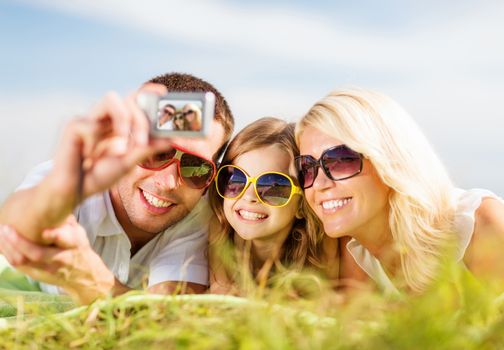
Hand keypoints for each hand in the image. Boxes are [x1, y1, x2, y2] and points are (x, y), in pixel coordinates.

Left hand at [0, 219, 115, 303]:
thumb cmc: (79, 250)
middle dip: (19, 241)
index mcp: (75, 245)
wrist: (84, 275)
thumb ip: (66, 222)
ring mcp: (48, 269)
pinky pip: (19, 266)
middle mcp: (61, 259)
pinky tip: (1, 243)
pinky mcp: (38, 276)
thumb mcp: (79, 233)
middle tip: (6, 228)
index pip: (67, 240)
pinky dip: (8, 254)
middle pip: (38, 254)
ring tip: (0, 234)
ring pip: (24, 261)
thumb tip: (55, 204)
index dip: (56, 235)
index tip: (46, 231)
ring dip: (9, 248)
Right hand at [48, 83, 169, 204]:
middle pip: (128, 99)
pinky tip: (89, 157)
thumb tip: (171, 139)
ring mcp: (90, 118)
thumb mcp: (129, 161)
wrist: (75, 191)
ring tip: (121, 148)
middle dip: (140, 120)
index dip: (147, 91)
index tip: (162, 91)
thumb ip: (147, 149)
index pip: (134, 99)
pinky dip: (95, 144)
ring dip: (122, 121)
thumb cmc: (100, 175)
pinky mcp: (74, 125)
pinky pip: (91, 124)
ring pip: (111, 100)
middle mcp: (105, 116)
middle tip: (141, 144)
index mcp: (119, 123)